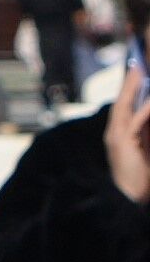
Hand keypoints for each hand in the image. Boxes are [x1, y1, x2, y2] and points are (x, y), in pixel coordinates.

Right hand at [108, 64, 147, 206]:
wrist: (128, 199)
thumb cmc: (141, 178)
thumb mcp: (146, 149)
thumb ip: (146, 133)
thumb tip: (148, 111)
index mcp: (121, 133)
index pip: (126, 105)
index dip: (130, 88)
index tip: (137, 70)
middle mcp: (115, 132)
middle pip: (122, 101)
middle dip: (129, 81)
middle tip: (137, 62)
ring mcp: (116, 136)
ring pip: (125, 106)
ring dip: (133, 87)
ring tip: (140, 70)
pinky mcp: (121, 142)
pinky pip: (135, 120)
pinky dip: (143, 109)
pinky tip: (149, 101)